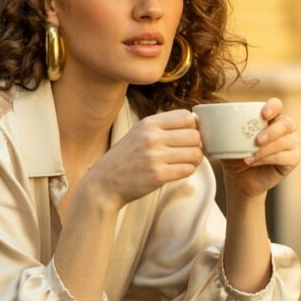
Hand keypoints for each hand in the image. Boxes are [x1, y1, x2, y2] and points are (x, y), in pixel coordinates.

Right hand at [84, 109, 202, 208]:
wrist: (104, 184)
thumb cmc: (124, 160)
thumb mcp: (138, 133)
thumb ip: (161, 127)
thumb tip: (194, 124)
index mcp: (148, 123)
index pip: (186, 116)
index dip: (192, 127)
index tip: (187, 136)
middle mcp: (152, 137)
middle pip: (194, 135)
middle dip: (196, 145)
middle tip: (188, 152)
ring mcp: (155, 157)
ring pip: (195, 153)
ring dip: (194, 160)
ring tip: (185, 162)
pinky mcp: (158, 176)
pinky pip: (187, 170)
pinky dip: (188, 171)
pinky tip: (178, 171)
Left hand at [215, 98, 299, 199]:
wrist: (238, 180)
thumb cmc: (234, 156)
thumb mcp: (225, 140)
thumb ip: (218, 128)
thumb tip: (196, 117)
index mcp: (269, 118)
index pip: (278, 105)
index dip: (273, 107)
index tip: (263, 114)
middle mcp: (284, 129)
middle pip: (288, 123)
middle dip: (273, 130)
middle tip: (256, 140)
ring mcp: (290, 144)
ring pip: (287, 141)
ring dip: (267, 148)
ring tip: (249, 156)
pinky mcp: (292, 160)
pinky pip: (288, 156)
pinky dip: (270, 159)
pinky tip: (255, 162)